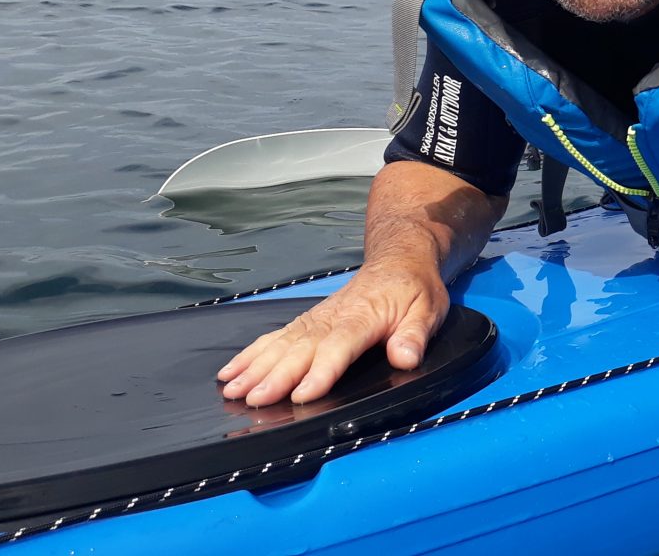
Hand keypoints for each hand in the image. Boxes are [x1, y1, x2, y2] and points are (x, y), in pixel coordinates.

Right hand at [216, 259, 450, 405]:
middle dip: (274, 375)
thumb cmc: (413, 288)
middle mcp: (333, 318)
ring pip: (281, 344)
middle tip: (251, 399)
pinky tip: (231, 371)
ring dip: (254, 367)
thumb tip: (405, 358)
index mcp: (363, 317)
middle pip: (300, 349)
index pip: (338, 346)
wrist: (399, 258)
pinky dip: (250, 354)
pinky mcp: (307, 321)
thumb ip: (414, 335)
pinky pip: (275, 337)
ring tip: (232, 390)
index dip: (319, 372)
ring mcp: (316, 318)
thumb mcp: (428, 310)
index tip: (301, 395)